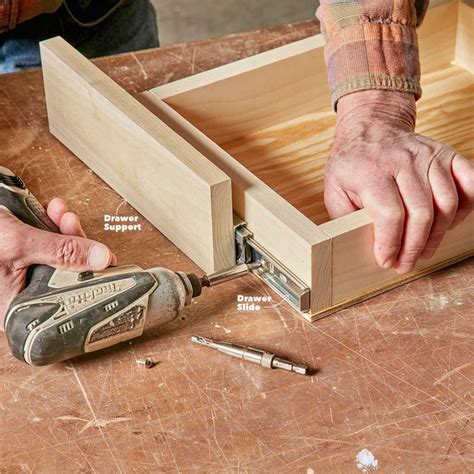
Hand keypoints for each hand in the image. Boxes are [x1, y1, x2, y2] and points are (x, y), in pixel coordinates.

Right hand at [0, 198, 116, 328]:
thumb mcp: (17, 243)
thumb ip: (61, 252)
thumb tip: (102, 259)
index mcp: (18, 308)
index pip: (67, 297)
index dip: (89, 276)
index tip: (108, 259)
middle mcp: (20, 296)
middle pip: (65, 273)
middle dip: (73, 243)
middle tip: (72, 222)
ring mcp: (20, 276)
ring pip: (57, 255)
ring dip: (63, 230)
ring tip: (60, 212)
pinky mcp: (19, 258)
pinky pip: (44, 244)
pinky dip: (50, 226)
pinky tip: (52, 211)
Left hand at [324, 90, 473, 273]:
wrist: (371, 128)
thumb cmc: (352, 162)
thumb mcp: (333, 189)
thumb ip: (344, 216)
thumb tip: (358, 244)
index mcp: (371, 171)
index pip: (390, 215)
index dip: (391, 244)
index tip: (386, 260)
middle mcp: (403, 161)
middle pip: (421, 214)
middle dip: (414, 247)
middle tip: (406, 263)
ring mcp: (428, 156)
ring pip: (447, 204)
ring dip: (438, 234)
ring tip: (424, 249)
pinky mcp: (446, 155)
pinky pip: (469, 183)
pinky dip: (465, 208)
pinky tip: (449, 223)